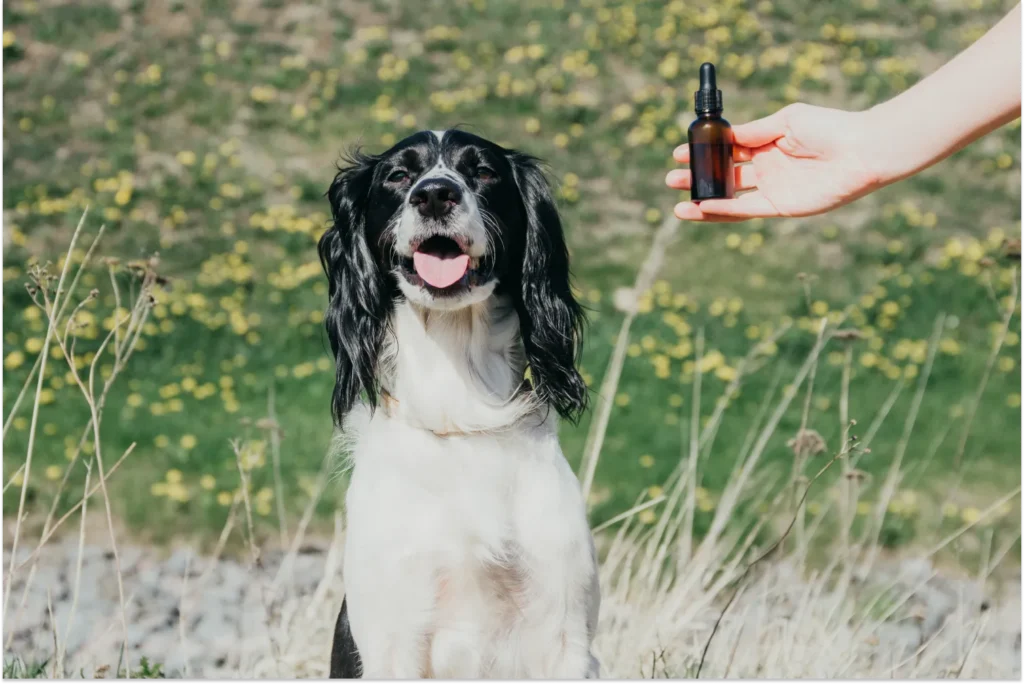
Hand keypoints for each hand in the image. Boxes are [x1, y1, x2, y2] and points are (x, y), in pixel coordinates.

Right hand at [667, 104, 884, 221]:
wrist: (860, 150)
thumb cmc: (829, 128)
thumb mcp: (785, 120)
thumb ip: (754, 132)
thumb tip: (725, 136)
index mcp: (767, 144)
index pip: (728, 150)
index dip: (703, 153)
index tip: (680, 152)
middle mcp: (767, 168)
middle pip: (724, 175)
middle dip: (698, 177)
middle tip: (672, 178)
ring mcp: (772, 188)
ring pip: (730, 197)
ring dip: (704, 200)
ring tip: (678, 203)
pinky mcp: (780, 206)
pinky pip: (745, 210)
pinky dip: (723, 211)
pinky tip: (702, 208)